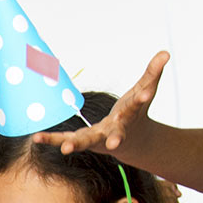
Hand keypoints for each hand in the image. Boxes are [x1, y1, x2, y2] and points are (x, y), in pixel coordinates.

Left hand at [34, 51, 168, 153]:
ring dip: (75, 144)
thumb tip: (166, 52)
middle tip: (114, 143)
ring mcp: (97, 138)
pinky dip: (52, 139)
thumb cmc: (136, 112)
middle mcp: (114, 131)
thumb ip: (154, 72)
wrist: (131, 141)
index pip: (137, 105)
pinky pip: (64, 139)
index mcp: (130, 117)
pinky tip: (37, 137)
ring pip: (86, 142)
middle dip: (115, 139)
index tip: (145, 93)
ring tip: (65, 149)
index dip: (141, 98)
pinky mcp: (82, 140)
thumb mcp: (146, 90)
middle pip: (115, 135)